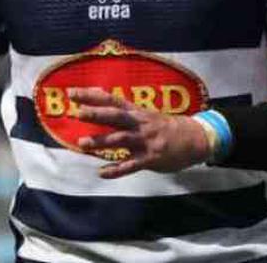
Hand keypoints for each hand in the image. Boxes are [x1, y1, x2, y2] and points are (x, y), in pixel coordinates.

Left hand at [69, 87, 209, 178]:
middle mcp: (139, 123)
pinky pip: (131, 165)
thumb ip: (124, 113)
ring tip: (83, 143)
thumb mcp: (145, 115)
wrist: (194, 137)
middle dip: (97, 113)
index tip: (72, 93)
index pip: (111, 99)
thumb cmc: (165, 126)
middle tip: (77, 112)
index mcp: (136, 112)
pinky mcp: (151, 158)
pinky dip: (116, 169)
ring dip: (102, 141)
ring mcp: (145, 141)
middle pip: (115, 116)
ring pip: (121, 139)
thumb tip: (101, 106)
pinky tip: (102, 173)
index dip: (91, 96)